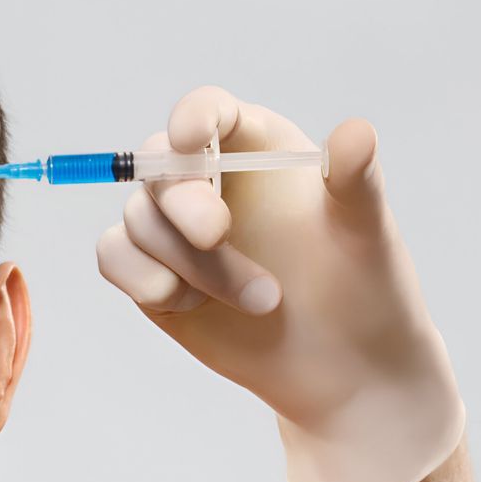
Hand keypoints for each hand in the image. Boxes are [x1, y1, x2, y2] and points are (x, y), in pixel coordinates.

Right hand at [96, 84, 465, 481]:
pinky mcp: (151, 273)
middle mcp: (209, 181)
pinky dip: (143, 279)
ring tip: (262, 301)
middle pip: (159, 166)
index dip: (192, 118)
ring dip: (190, 264)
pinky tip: (191, 305)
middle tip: (217, 235)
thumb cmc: (363, 291)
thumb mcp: (367, 234)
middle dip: (182, 201)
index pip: (208, 112)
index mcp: (258, 148)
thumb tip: (355, 130)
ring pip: (139, 220)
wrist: (343, 369)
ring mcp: (174, 230)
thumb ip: (356, 180)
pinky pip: (113, 257)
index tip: (192, 139)